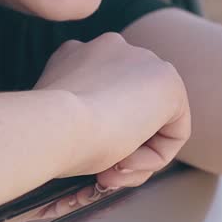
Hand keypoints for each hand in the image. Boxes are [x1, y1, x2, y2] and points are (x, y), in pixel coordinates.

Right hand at [33, 32, 190, 190]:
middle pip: (129, 106)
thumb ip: (81, 117)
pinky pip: (174, 131)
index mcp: (76, 54)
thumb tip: (113, 150)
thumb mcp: (57, 118)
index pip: (100, 95)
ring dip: (135, 153)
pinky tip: (126, 160)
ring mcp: (141, 60)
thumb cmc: (47, 131)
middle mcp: (111, 48)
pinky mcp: (168, 82)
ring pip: (152, 120)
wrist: (53, 123)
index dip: (94, 133)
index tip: (80, 156)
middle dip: (119, 144)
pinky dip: (154, 156)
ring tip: (109, 170)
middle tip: (99, 173)